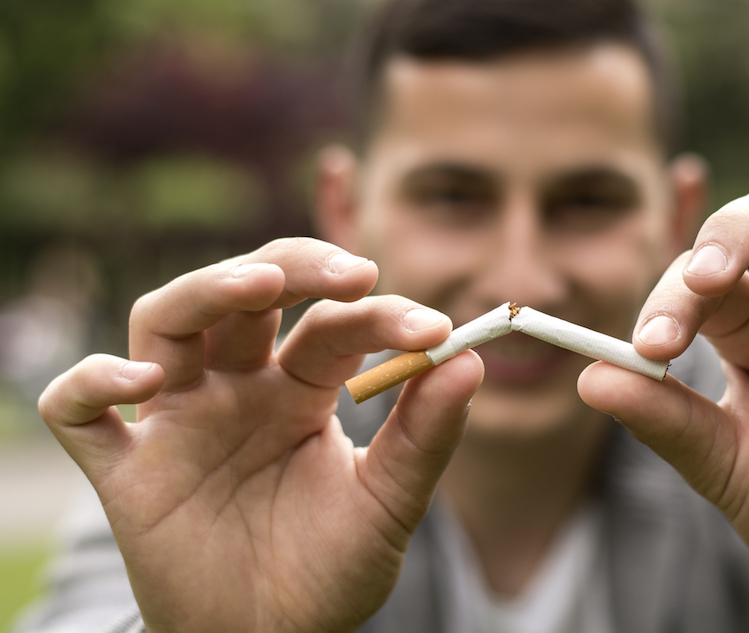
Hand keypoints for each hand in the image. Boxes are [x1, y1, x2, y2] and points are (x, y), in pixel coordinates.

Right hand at [38, 238, 483, 632]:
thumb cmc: (328, 569)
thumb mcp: (388, 504)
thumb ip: (424, 436)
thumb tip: (470, 359)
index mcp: (299, 390)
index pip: (332, 324)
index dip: (380, 315)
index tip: (434, 329)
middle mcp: (235, 390)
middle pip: (245, 293)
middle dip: (296, 266)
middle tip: (352, 273)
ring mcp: (177, 422)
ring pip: (166, 322)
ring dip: (206, 289)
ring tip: (261, 283)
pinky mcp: (126, 471)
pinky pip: (79, 411)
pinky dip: (93, 382)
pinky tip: (143, 382)